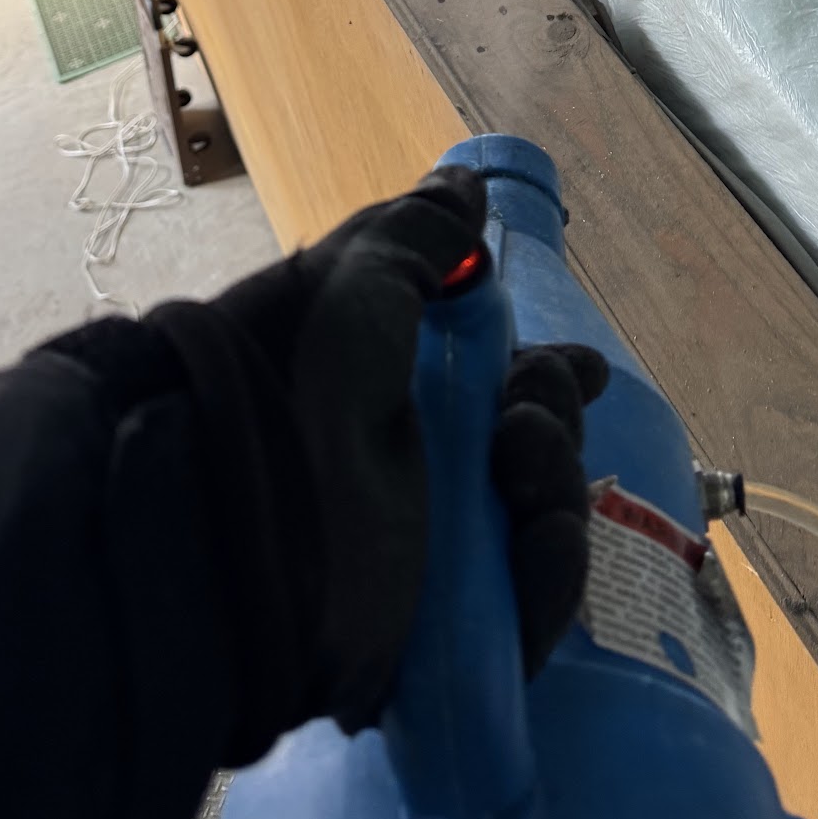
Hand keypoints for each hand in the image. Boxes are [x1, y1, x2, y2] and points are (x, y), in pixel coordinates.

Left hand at [151, 166, 605, 752]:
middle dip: (554, 419)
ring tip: (519, 469)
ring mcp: (439, 557)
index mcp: (406, 394)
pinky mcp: (446, 633)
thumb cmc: (295, 371)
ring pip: (548, 525)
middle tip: (521, 419)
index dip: (553, 377)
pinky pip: (530, 612)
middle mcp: (428, 473)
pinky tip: (537, 544)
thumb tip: (465, 185)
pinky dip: (548, 578)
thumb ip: (422, 234)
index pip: (507, 388)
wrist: (234, 498)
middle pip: (542, 450)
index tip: (584, 368)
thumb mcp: (356, 279)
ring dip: (558, 488)